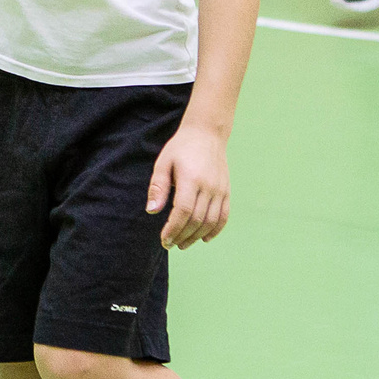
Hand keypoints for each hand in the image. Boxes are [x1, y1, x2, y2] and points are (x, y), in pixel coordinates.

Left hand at [147, 123, 230, 249]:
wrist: (207, 133)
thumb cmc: (181, 148)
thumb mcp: (163, 163)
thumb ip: (158, 187)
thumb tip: (152, 212)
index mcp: (191, 179)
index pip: (183, 211)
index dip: (173, 229)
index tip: (164, 240)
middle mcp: (208, 186)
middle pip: (196, 220)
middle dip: (182, 236)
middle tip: (170, 244)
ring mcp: (220, 189)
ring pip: (210, 221)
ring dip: (196, 237)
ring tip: (183, 244)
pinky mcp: (226, 191)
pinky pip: (224, 216)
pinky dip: (215, 230)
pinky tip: (204, 238)